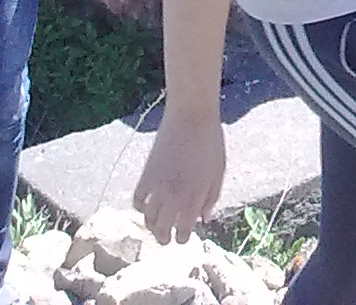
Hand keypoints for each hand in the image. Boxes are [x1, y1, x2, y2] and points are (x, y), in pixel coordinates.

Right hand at [134, 111, 226, 244]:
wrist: (191, 116)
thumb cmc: (211, 142)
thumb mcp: (218, 171)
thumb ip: (211, 198)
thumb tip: (203, 219)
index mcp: (194, 198)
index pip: (182, 233)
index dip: (182, 238)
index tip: (182, 236)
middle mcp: (174, 197)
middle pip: (161, 231)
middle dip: (164, 238)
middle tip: (166, 238)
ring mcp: (158, 187)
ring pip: (147, 220)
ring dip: (151, 226)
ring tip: (157, 225)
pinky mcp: (146, 175)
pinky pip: (137, 200)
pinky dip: (139, 207)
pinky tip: (146, 205)